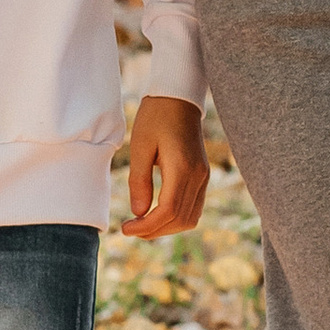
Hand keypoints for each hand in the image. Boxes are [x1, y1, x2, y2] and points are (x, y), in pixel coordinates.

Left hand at [122, 97, 209, 235]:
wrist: (179, 98)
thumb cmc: (156, 117)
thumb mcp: (140, 146)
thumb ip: (139, 181)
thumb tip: (138, 213)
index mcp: (182, 168)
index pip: (168, 211)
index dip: (147, 226)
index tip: (126, 228)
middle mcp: (198, 176)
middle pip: (180, 220)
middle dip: (154, 231)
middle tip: (130, 229)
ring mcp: (203, 177)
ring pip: (189, 219)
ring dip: (166, 228)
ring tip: (142, 224)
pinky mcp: (202, 176)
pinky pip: (193, 208)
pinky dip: (176, 218)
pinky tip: (156, 214)